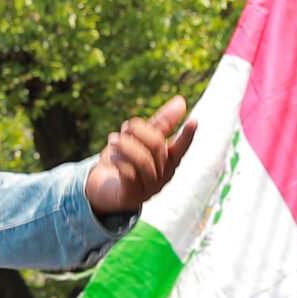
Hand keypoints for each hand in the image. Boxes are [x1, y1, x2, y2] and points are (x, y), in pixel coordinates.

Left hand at [85, 95, 196, 214]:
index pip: (181, 147)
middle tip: (125, 126)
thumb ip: (161, 122)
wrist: (102, 187)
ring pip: (142, 161)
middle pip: (156, 147)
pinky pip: (129, 174)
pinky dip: (118, 160)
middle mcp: (163, 175)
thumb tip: (182, 101)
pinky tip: (111, 155)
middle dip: (139, 132)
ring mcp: (149, 188)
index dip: (187, 135)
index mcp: (169, 160)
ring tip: (112, 139)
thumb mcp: (141, 138)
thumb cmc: (126, 159)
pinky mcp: (132, 196)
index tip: (194, 121)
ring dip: (125, 145)